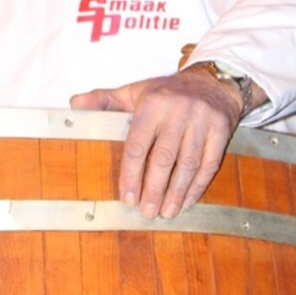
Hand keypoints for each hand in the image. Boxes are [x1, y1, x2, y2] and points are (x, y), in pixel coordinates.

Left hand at [70, 68, 245, 219]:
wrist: (212, 82)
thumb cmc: (167, 93)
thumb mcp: (135, 91)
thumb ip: (104, 100)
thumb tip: (74, 105)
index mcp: (153, 103)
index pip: (137, 145)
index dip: (130, 174)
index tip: (127, 197)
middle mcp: (178, 111)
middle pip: (163, 158)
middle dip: (153, 189)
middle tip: (146, 212)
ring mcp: (202, 120)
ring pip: (188, 164)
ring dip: (176, 192)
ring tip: (166, 212)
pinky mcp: (222, 129)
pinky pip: (210, 163)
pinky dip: (198, 185)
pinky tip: (187, 200)